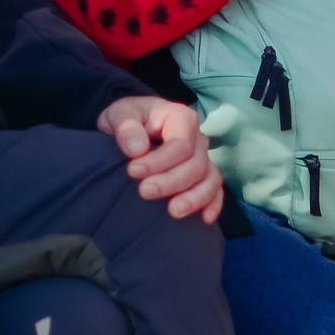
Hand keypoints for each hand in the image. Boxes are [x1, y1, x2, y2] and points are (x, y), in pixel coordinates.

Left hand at [97, 96, 223, 221]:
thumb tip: (137, 149)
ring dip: (194, 198)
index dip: (159, 161)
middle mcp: (197, 138)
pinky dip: (213, 204)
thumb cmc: (126, 122)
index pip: (180, 144)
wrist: (130, 131)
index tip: (132, 171)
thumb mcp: (118, 115)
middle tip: (144, 192)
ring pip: (210, 179)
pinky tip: (204, 219)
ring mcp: (203, 157)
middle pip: (196, 164)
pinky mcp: (203, 176)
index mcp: (180, 118)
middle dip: (171, 182)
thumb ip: (126, 127)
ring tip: (173, 211)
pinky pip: (216, 190)